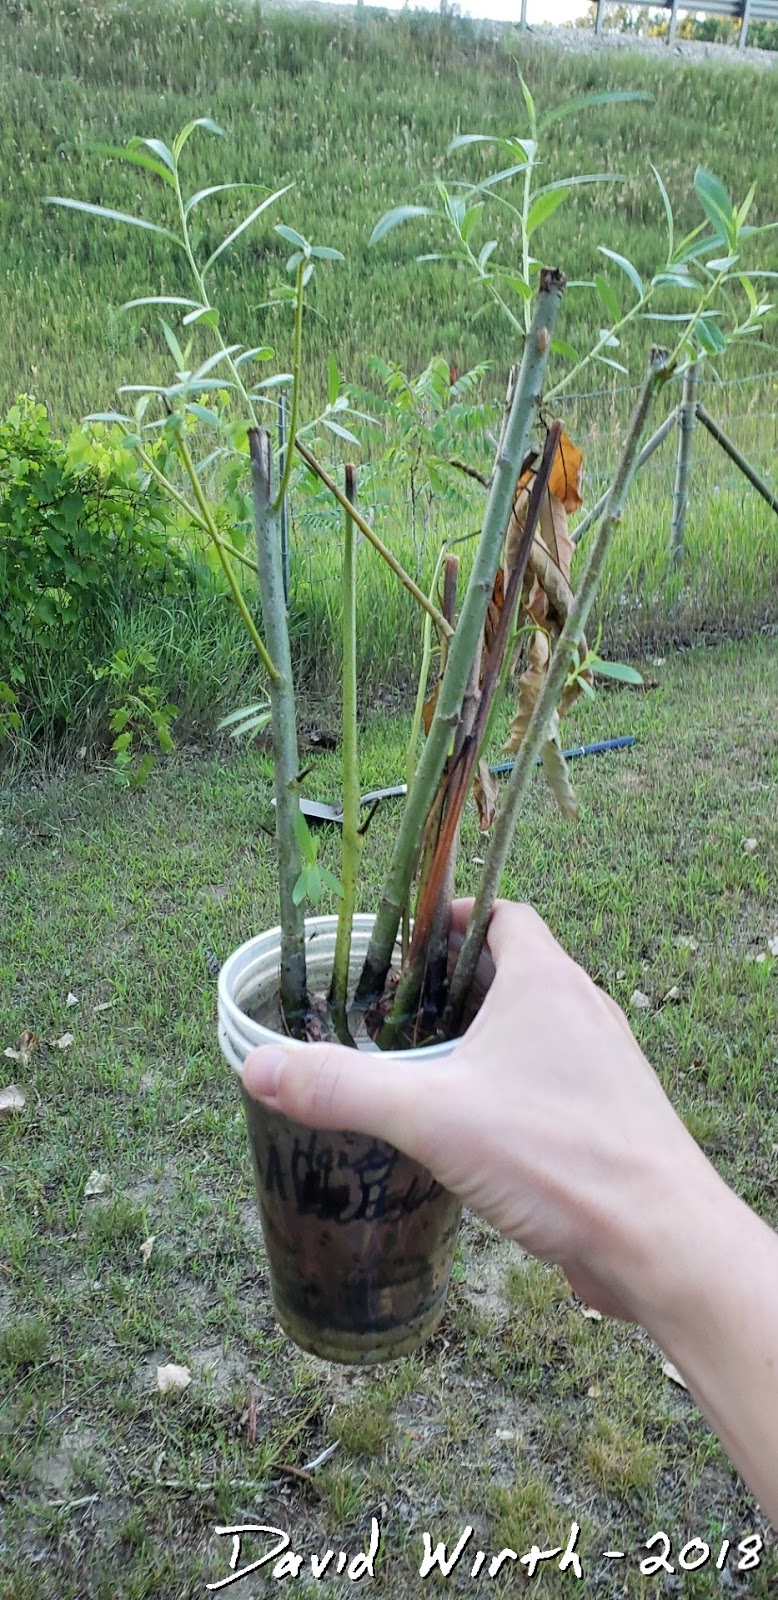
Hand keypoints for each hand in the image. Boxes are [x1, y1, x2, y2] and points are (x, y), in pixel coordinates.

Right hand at [242, 898, 716, 1319]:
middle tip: (398, 1013)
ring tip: (426, 1071)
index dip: (456, 919)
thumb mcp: (430, 1115)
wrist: (658, 1241)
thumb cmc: (557, 1159)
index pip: (505, 915)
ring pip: (537, 1029)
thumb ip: (343, 1087)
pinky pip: (555, 1080)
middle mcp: (584, 1010)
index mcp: (547, 981)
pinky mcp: (611, 1117)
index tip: (406, 945)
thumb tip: (259, 1065)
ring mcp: (604, 1065)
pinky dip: (514, 1087)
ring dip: (487, 1040)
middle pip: (517, 970)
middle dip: (457, 987)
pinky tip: (474, 1130)